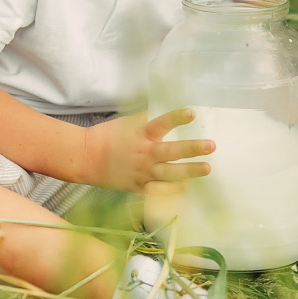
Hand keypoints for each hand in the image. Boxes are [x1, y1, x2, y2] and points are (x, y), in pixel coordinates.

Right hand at [82, 109, 213, 193]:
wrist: (86, 158)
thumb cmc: (107, 136)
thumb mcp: (127, 122)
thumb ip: (147, 118)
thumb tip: (166, 108)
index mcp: (140, 134)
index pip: (161, 123)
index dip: (177, 117)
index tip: (193, 113)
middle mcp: (144, 153)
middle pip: (171, 152)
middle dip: (192, 149)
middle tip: (211, 145)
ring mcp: (142, 172)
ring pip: (170, 173)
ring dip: (190, 171)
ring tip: (207, 168)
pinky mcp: (137, 186)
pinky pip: (159, 190)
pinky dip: (173, 189)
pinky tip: (187, 186)